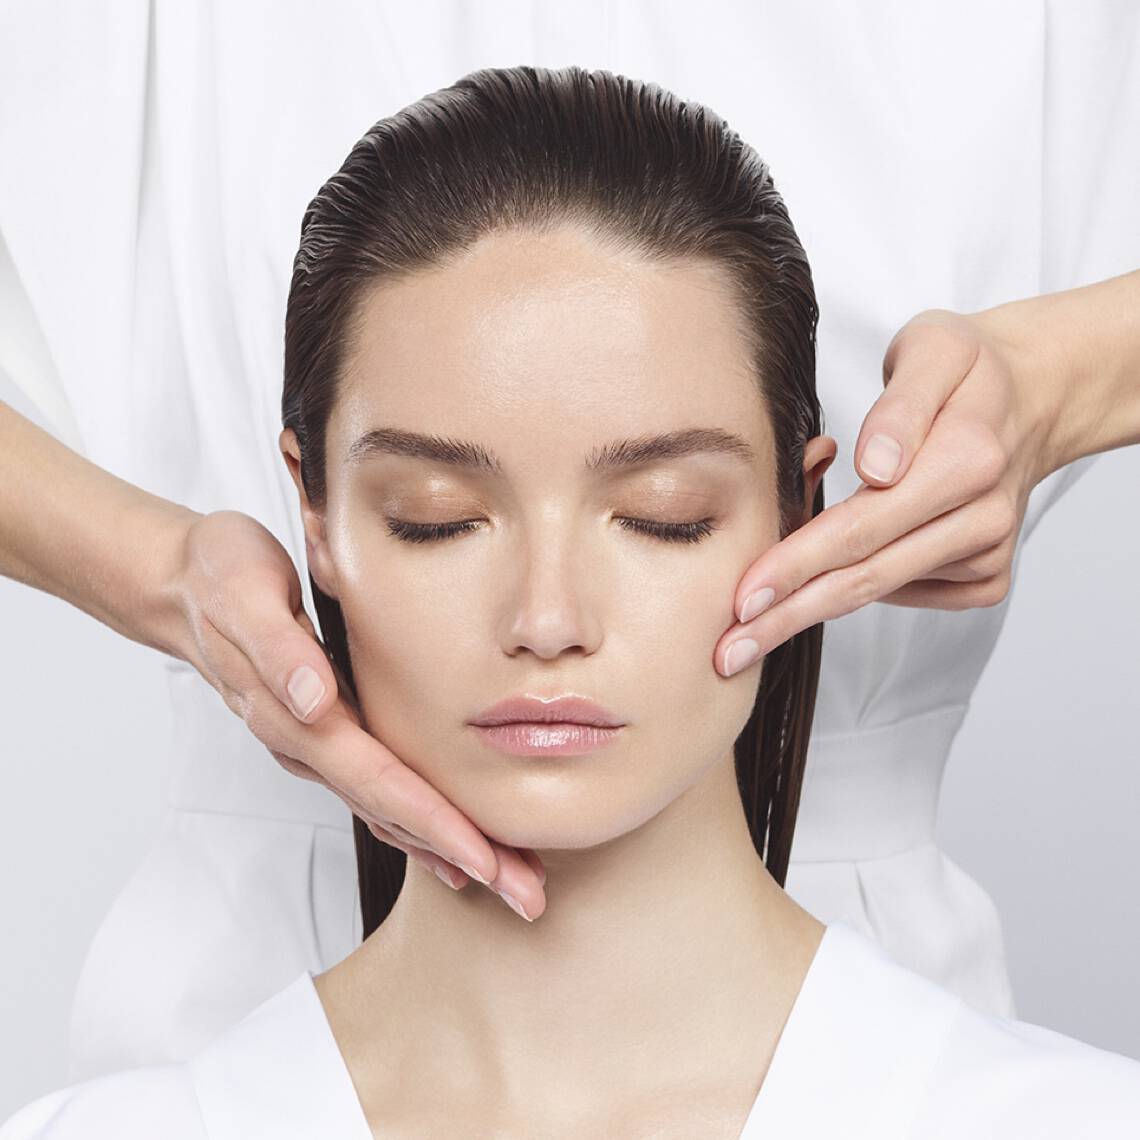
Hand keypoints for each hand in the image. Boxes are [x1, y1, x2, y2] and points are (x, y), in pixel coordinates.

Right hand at [165, 510, 546, 917]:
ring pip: (391, 811)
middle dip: (462, 856)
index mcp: (297, 719)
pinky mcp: (327, 733)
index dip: (434, 824)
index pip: (379, 783)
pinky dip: (420, 822)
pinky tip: (450, 841)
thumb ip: (279, 650)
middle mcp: (308, 746)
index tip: (485, 863)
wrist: (184, 583)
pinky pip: (380, 790)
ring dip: (449, 849)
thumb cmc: (221, 579)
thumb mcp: (244, 594)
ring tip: (509, 879)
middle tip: (524, 895)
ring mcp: (317, 746)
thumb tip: (314, 703)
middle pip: (394, 815)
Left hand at [715, 307, 1057, 675]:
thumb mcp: (933, 348)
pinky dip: (858, 584)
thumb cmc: (965, 370)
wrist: (1033, 397)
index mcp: (968, 460)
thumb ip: (901, 406)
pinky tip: (832, 571)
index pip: (861, 527)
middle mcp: (984, 517)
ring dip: (811, 606)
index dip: (796, 565)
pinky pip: (905, 593)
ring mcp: (988, 554)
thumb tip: (876, 468)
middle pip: (865, 577)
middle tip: (730, 650)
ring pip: (878, 590)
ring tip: (753, 624)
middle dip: (788, 616)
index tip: (745, 598)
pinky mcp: (987, 577)